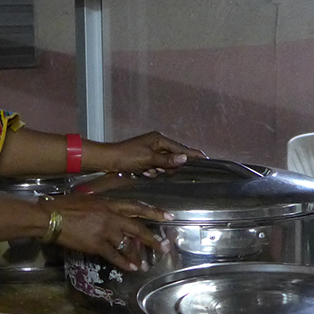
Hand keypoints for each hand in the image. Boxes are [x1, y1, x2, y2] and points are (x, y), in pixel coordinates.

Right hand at [45, 194, 171, 271]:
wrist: (50, 217)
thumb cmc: (65, 206)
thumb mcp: (89, 200)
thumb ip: (103, 207)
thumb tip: (112, 214)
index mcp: (109, 203)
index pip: (136, 207)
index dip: (154, 212)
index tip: (168, 216)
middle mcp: (111, 217)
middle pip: (137, 228)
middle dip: (152, 238)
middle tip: (165, 247)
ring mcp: (105, 231)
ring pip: (127, 244)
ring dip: (138, 255)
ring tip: (146, 264)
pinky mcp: (97, 245)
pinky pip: (115, 256)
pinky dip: (125, 263)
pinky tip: (133, 268)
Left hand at [90, 131, 204, 176]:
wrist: (108, 161)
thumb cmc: (127, 157)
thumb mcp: (148, 159)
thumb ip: (167, 160)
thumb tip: (184, 159)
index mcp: (159, 139)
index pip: (180, 148)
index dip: (193, 154)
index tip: (206, 159)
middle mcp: (156, 144)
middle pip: (173, 157)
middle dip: (170, 166)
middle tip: (161, 171)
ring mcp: (151, 151)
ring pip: (164, 164)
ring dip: (160, 170)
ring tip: (149, 172)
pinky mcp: (145, 160)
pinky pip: (156, 168)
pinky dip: (152, 172)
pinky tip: (145, 174)